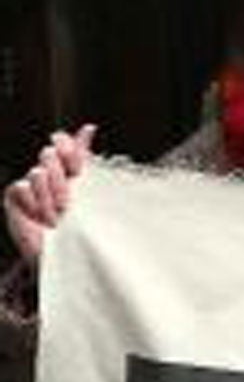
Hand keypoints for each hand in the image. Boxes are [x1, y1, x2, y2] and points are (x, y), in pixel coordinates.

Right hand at [5, 126, 95, 266]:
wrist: (67, 254)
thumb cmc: (84, 226)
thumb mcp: (89, 191)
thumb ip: (83, 159)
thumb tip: (88, 127)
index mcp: (73, 171)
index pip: (64, 145)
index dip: (67, 148)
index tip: (72, 162)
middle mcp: (51, 175)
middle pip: (49, 155)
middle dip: (62, 180)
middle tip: (68, 205)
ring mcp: (32, 185)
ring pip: (37, 173)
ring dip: (50, 197)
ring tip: (58, 218)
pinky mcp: (16, 197)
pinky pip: (22, 187)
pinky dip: (34, 204)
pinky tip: (40, 218)